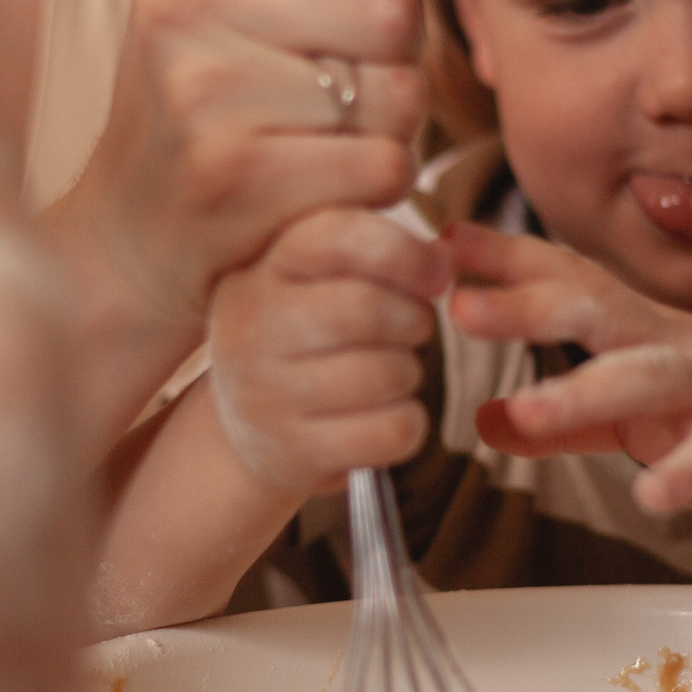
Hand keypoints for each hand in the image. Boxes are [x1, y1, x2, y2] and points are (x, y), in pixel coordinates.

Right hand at [58, 0, 425, 332]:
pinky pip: (378, 168)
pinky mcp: (230, 179)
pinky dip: (371, 189)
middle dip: (391, 60)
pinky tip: (318, 188)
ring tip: (319, 138)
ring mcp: (198, 89)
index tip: (320, 13)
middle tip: (333, 87)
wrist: (137, 224)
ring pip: (394, 95)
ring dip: (386, 131)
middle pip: (392, 7)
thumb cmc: (225, 76)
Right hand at [209, 207, 450, 494]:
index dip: (405, 252)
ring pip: (387, 373)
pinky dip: (409, 423)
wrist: (249, 426)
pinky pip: (393, 430)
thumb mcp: (316, 277)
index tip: (437, 273)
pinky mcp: (295, 453)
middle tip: (412, 327)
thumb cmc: (302, 334)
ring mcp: (265, 396)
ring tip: (389, 372)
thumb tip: (444, 258)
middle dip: (413, 318)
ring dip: (409, 372)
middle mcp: (248, 329)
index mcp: (260, 270)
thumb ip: (374, 248)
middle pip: (367, 309)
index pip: (337, 238)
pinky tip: (384, 415)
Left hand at [443, 221, 691, 523]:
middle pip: (598, 310)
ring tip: (532, 411)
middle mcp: (674, 343)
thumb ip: (562, 421)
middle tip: (459, 307)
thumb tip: (485, 421)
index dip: (506, 259)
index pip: (567, 279)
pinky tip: (652, 496)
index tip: (439, 241)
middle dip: (528, 305)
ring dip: (587, 391)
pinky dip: (687, 472)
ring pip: (650, 376)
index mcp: (638, 329)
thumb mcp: (633, 415)